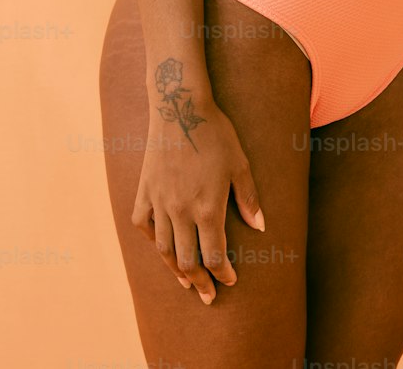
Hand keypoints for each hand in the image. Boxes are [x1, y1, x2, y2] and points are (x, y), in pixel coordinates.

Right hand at [131, 90, 265, 304]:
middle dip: (200, 282)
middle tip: (207, 295)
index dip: (223, 274)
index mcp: (207, 208)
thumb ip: (248, 199)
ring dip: (175, 269)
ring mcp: (159, 202)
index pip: (214, 256)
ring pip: (163, 249)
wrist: (180, 108)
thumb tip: (259, 228)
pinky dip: (151, 240)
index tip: (230, 281)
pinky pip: (143, 224)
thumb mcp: (240, 164)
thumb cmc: (215, 134)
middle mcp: (180, 211)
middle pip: (187, 261)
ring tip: (185, 281)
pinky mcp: (144, 191)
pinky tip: (159, 246)